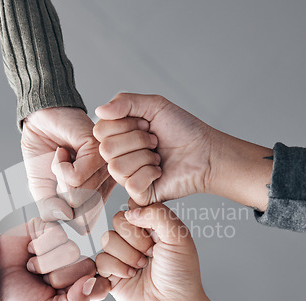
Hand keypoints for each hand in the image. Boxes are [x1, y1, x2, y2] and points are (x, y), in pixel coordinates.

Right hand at [0, 218, 109, 300]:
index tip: (64, 293)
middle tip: (42, 280)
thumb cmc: (20, 295)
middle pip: (88, 267)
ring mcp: (65, 243)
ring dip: (46, 262)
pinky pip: (57, 234)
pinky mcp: (52, 226)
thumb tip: (92, 282)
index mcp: (80, 284)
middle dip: (60, 278)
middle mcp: (76, 262)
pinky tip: (30, 249)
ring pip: (72, 250)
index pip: (103, 285)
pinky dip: (39, 246)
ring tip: (33, 266)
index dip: (86, 290)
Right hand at [22, 107, 115, 232]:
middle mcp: (105, 183)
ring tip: (61, 158)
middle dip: (59, 193)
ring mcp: (104, 167)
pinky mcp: (97, 151)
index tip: (56, 191)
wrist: (39, 122)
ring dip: (58, 177)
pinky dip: (59, 166)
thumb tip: (65, 217)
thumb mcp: (42, 189)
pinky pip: (76, 177)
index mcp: (97, 194)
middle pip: (81, 211)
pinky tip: (62, 152)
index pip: (85, 224)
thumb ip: (51, 208)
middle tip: (58, 171)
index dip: (62, 213)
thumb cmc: (43, 154)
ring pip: (80, 194)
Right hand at [95, 93, 272, 210]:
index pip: (100, 130)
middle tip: (155, 141)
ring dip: (144, 157)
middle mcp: (119, 157)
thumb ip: (124, 102)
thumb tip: (98, 110)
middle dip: (136, 140)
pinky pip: (131, 184)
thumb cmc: (183, 130)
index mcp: (118, 137)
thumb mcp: (154, 105)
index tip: (146, 124)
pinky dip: (150, 173)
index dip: (125, 125)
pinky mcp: (139, 194)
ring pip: (116, 167)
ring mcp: (127, 177)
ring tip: (158, 156)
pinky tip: (160, 171)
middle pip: (106, 149)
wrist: (206, 153)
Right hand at [96, 202, 257, 300]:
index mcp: (151, 226)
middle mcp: (134, 239)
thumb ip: (158, 213)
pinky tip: (131, 276)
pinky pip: (100, 260)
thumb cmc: (181, 274)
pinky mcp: (110, 273)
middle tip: (151, 254)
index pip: (133, 208)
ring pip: (107, 239)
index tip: (156, 235)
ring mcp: (121, 255)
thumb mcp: (179, 237)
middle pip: (118, 221)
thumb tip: (130, 211)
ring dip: (128, 255)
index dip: (141, 220)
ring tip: (142, 267)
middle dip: (136, 240)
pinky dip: (117, 268)